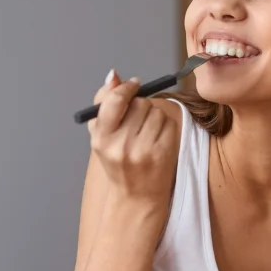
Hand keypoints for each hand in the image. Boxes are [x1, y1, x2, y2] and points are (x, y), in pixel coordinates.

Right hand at [88, 70, 177, 202]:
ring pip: (156, 111)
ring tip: (147, 132)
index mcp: (101, 139)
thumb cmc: (117, 162)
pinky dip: (166, 126)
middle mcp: (121, 145)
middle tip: (138, 120)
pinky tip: (158, 139)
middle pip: (139, 103)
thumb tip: (114, 75)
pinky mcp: (163, 153)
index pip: (115, 100)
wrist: (136, 196)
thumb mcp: (101, 135)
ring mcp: (144, 151)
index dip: (127, 88)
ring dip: (154, 116)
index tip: (133, 84)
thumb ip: (104, 102)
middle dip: (141, 106)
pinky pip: (169, 123)